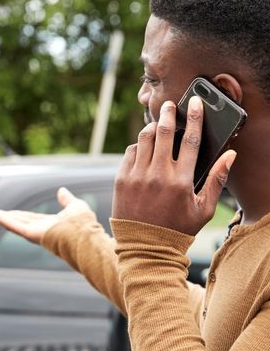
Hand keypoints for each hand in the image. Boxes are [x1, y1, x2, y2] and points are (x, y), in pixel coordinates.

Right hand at [0, 187, 92, 244]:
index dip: (19, 214)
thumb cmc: (83, 224)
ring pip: (12, 223)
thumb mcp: (75, 206)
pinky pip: (11, 225)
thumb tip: (61, 190)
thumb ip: (67, 200)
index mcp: (49, 225)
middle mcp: (40, 230)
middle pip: (18, 221)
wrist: (84, 235)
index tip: (10, 212)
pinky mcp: (29, 234)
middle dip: (5, 217)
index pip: (31, 219)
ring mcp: (33, 233)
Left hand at [112, 96, 236, 235]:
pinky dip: (137, 146)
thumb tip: (230, 155)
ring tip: (157, 123)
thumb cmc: (177, 229)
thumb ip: (217, 179)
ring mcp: (136, 176)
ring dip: (151, 127)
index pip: (191, 140)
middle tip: (169, 105)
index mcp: (181, 181)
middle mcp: (157, 175)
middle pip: (164, 132)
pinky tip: (143, 146)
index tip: (194, 103)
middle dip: (168, 114)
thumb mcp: (203, 209)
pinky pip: (129, 153)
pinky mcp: (121, 180)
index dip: (194, 117)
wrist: (144, 247)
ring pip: (144, 139)